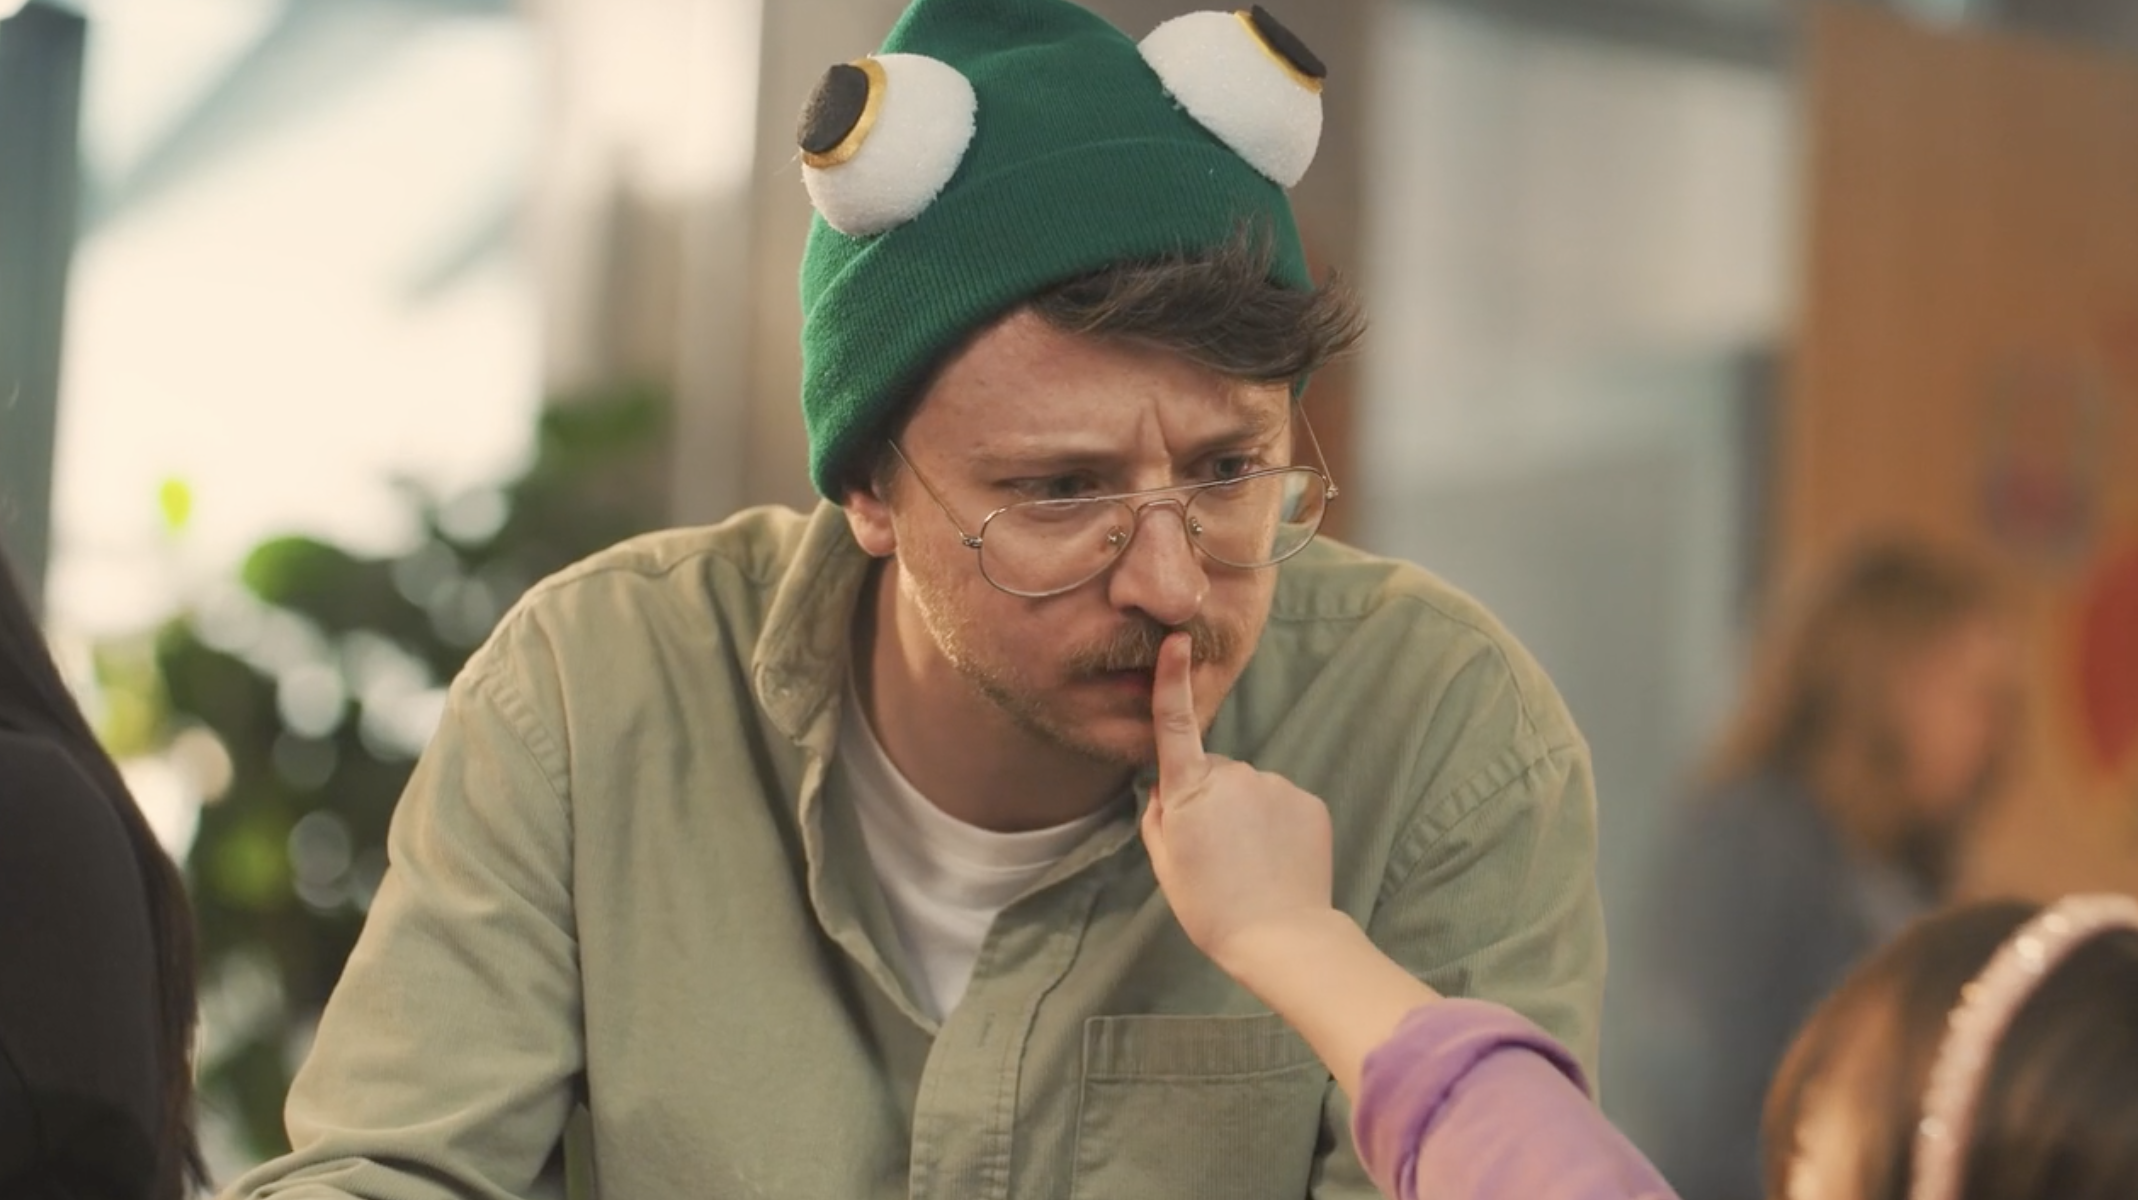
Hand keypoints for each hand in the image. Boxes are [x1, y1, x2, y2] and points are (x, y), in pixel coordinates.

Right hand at [1140, 632, 1337, 972]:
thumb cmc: (1211, 908)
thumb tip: (1168, 788)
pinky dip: (1276, 825)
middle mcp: (1235, 776)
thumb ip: (1161, 817)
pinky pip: (1282, 803)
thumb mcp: (1165, 865)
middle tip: (1214, 850)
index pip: (1177, 725)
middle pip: (1214, 771)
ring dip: (1245, 814)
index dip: (1174, 680)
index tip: (1177, 640)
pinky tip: (1275, 861)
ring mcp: (1277, 786)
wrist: (1282, 938)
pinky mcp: (1310, 802)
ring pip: (1250, 789)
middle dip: (1210, 798)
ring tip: (1248, 863)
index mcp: (1191, 791)